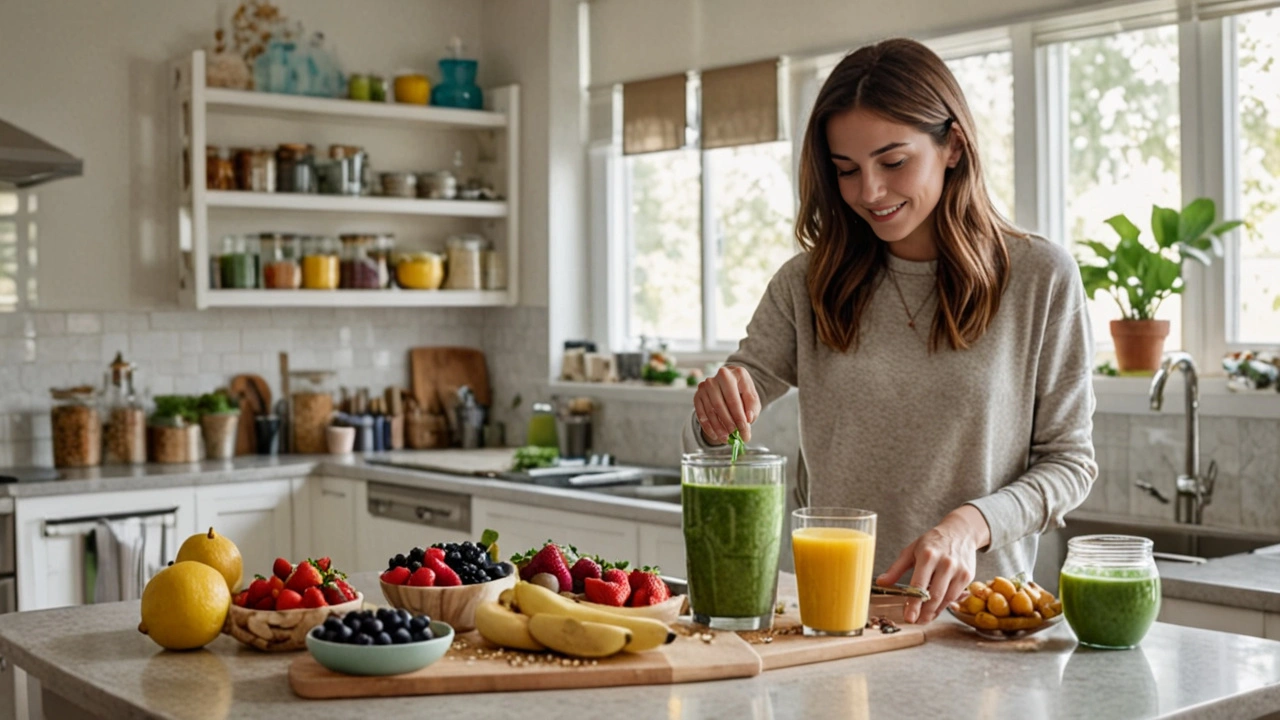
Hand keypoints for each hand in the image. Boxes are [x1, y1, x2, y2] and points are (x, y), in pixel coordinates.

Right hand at [693, 366, 760, 443]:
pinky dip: (708, 427)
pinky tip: (716, 435)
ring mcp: (706, 385)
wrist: (730, 385)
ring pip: (710, 410)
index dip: (739, 419)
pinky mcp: (698, 394)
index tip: (744, 433)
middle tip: (735, 437)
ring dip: (718, 428)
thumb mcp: (752, 399)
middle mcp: (719, 376)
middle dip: (728, 424)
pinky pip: (701, 414)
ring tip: (726, 439)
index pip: (735, 400)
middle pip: (720, 405)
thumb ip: (752, 408)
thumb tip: (748, 419)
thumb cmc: (743, 393)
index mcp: (737, 374)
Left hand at [876, 505, 990, 623]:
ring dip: (934, 612)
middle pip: (935, 596)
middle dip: (924, 613)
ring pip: (946, 599)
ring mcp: (959, 570)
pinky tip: (935, 608)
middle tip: (914, 621)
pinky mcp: (968, 576)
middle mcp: (945, 563)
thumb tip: (880, 583)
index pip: (919, 585)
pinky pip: (955, 596)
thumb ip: (896, 569)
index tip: (908, 617)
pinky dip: (944, 605)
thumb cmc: (932, 542)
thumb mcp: (911, 551)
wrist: (960, 532)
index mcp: (928, 556)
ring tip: (923, 618)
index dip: (914, 604)